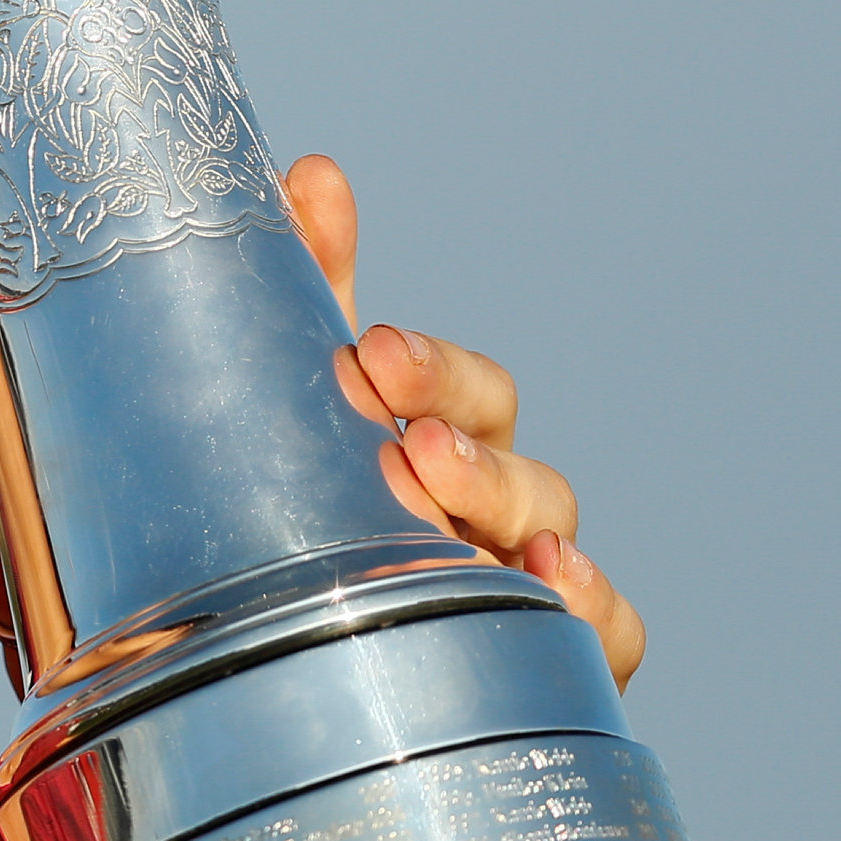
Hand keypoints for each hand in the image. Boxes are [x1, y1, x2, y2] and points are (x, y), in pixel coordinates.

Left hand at [0, 156, 642, 690]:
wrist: (223, 826)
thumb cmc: (171, 678)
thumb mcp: (86, 598)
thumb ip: (25, 527)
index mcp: (323, 454)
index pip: (338, 336)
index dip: (329, 251)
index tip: (306, 184)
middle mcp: (419, 503)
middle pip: (471, 399)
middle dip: (438, 366)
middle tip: (372, 360)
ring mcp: (483, 583)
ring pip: (540, 493)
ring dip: (496, 464)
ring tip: (426, 461)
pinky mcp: (531, 675)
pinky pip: (598, 633)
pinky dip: (590, 598)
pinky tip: (546, 577)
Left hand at [285, 154, 642, 689]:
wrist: (234, 668)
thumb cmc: (276, 525)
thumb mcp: (276, 416)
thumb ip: (301, 295)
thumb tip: (312, 172)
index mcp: (426, 442)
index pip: (466, 391)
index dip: (433, 370)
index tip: (374, 353)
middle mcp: (479, 509)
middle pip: (516, 459)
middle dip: (469, 446)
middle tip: (407, 442)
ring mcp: (510, 583)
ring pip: (555, 530)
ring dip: (513, 509)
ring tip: (461, 510)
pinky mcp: (535, 660)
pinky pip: (606, 635)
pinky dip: (597, 606)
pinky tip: (553, 583)